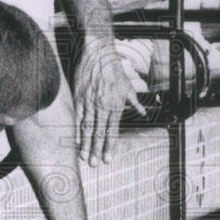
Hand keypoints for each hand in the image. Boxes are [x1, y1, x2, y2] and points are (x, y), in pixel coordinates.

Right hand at [74, 38, 145, 165]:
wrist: (99, 54)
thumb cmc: (114, 69)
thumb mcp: (128, 86)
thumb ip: (134, 102)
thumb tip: (144, 114)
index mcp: (115, 106)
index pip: (112, 131)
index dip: (109, 146)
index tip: (107, 159)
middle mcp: (102, 106)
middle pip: (99, 133)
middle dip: (96, 150)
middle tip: (94, 164)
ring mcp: (90, 102)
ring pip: (87, 128)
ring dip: (86, 144)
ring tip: (84, 157)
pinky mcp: (79, 97)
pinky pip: (78, 116)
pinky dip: (76, 129)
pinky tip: (75, 140)